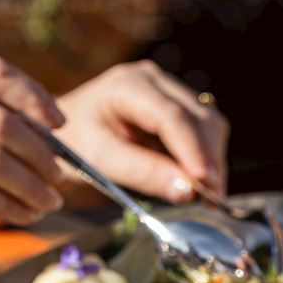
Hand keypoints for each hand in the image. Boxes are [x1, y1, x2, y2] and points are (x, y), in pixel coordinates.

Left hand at [55, 61, 229, 203]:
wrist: (69, 130)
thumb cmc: (78, 143)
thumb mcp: (102, 161)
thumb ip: (144, 173)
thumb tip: (189, 191)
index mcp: (128, 86)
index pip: (172, 117)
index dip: (194, 151)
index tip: (207, 184)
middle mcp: (155, 81)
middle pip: (200, 120)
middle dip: (209, 161)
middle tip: (212, 202)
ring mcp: (171, 91)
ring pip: (211, 126)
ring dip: (213, 163)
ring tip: (207, 197)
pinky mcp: (182, 107)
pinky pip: (208, 132)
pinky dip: (208, 160)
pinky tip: (200, 182)